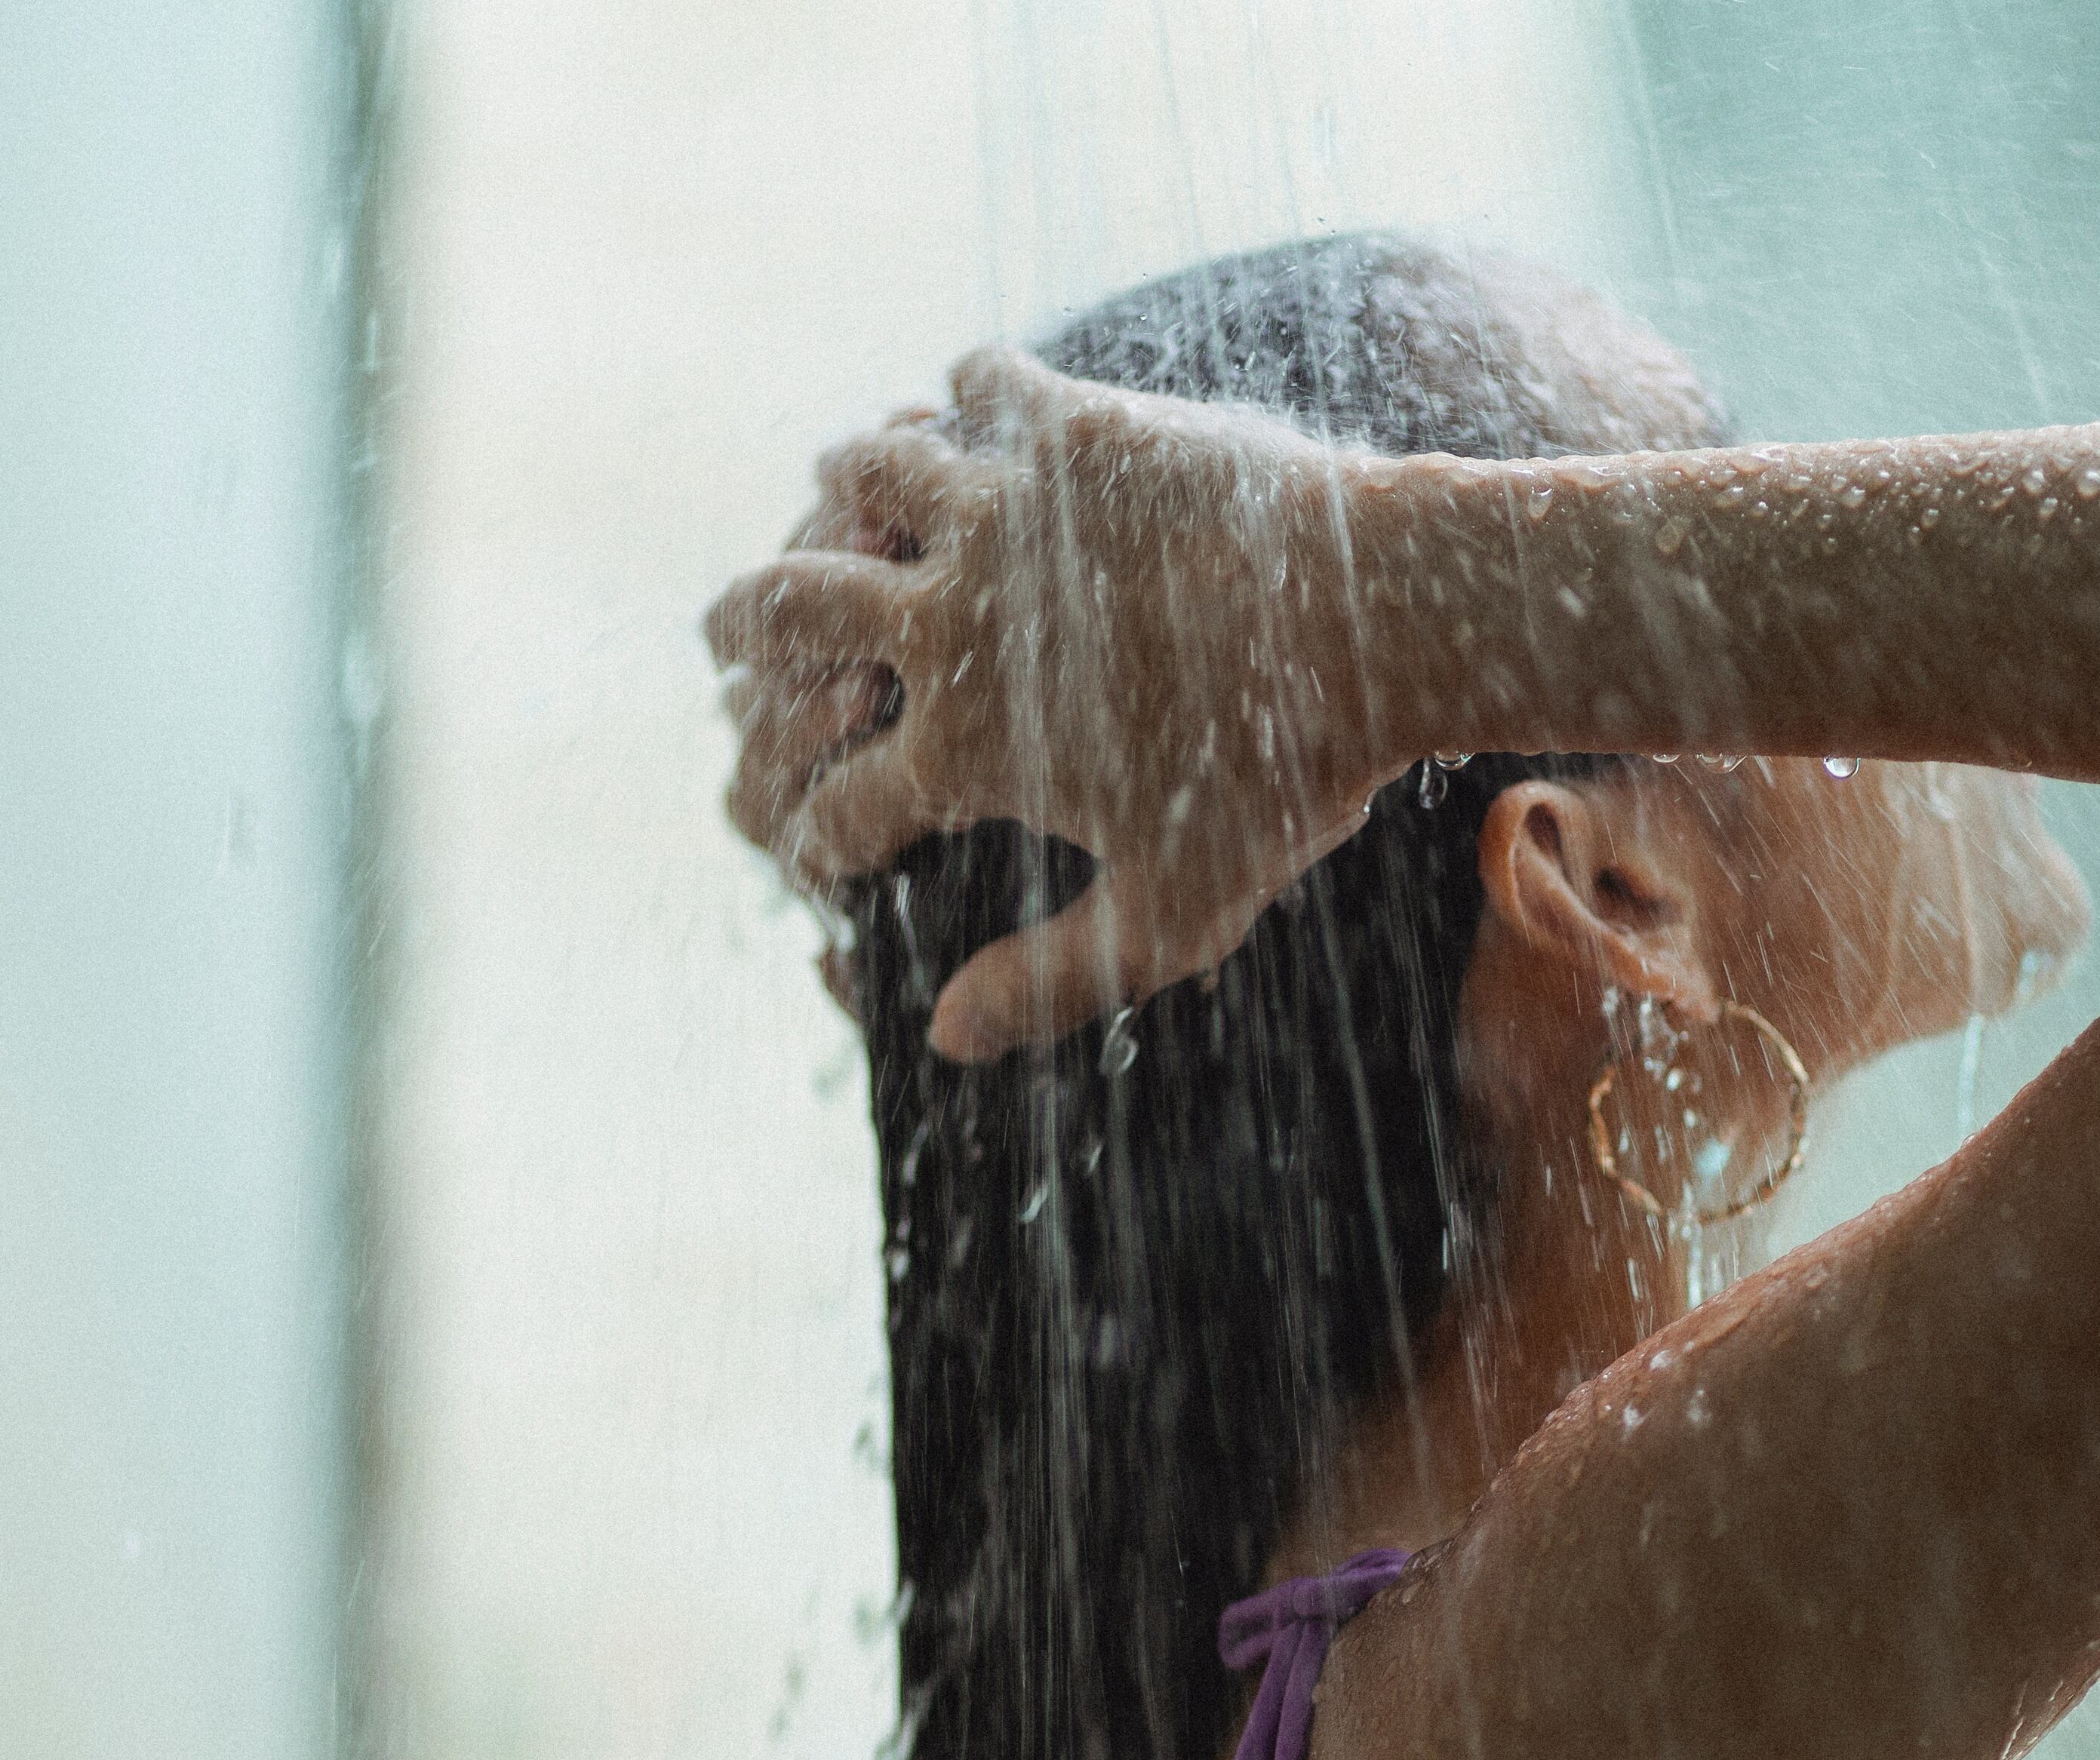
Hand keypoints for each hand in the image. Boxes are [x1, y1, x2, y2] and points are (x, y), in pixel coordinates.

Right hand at [708, 347, 1406, 1062]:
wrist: (1382, 620)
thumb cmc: (1289, 778)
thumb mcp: (1175, 915)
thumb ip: (1051, 980)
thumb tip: (942, 1037)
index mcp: (963, 747)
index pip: (829, 803)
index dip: (806, 836)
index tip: (809, 843)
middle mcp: (951, 618)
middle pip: (789, 615)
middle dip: (737, 632)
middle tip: (717, 636)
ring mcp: (1003, 509)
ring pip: (865, 476)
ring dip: (837, 491)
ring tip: (828, 497)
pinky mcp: (1070, 425)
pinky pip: (982, 384)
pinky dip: (962, 391)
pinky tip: (964, 396)